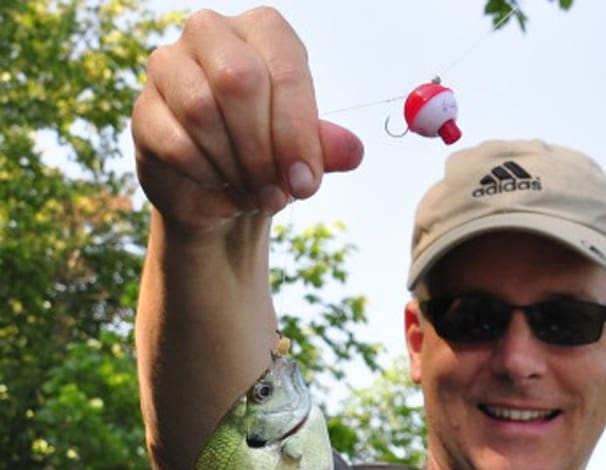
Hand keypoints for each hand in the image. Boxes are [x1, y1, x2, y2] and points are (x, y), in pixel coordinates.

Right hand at [132, 8, 362, 234]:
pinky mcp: (144, 107)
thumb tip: (351, 152)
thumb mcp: (306, 151)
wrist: (224, 190)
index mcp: (263, 30)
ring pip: (201, 109)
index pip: (285, 69)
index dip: (298, 131)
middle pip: (239, 81)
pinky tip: (220, 184)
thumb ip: (328, 148)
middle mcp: (211, 33)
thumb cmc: (272, 154)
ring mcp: (168, 65)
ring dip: (236, 164)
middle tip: (279, 193)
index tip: (306, 183)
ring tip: (256, 192)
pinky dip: (205, 173)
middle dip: (264, 148)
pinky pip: (175, 140)